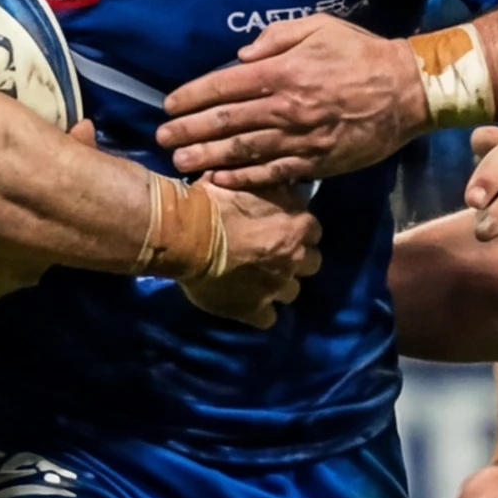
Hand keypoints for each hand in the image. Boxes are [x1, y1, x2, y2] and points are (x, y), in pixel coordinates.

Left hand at [162, 14, 432, 186]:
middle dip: (188, 129)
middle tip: (161, 139)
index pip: (224, 85)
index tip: (169, 105)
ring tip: (179, 162)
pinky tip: (219, 179)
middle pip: (225, 121)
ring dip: (206, 156)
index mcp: (282, 72)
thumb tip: (241, 54)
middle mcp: (284, 107)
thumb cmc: (362, 53)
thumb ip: (276, 38)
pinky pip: (272, 173)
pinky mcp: (315, 162)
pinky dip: (243, 178)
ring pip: (242, 151)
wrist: (407, 91)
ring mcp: (299, 139)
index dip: (192, 96)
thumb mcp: (320, 27)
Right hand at [171, 180, 322, 328]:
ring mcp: (277, 284)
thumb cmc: (211, 199)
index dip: (296, 232)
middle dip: (294, 260)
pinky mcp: (255, 308)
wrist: (185, 232)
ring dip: (278, 286)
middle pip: (311, 263)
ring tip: (256, 281)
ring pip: (292, 292)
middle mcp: (295, 254)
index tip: (280, 231)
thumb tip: (270, 179)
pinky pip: (268, 319)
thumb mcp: (245, 178)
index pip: (313, 231)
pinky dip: (258, 312)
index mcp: (296, 221)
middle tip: (271, 257)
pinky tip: (245, 304)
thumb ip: (265, 185)